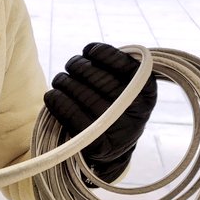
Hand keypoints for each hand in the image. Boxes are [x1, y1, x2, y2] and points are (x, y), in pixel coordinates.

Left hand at [43, 42, 156, 181]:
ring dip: (64, 82)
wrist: (115, 149)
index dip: (102, 53)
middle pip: (99, 79)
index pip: (124, 65)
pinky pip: (72, 115)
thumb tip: (90, 51)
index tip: (88, 50)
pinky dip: (57, 102)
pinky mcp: (98, 145)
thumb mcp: (127, 87)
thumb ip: (117, 68)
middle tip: (70, 65)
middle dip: (79, 66)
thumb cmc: (116, 107)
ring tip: (60, 80)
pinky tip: (52, 95)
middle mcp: (137, 110)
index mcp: (147, 92)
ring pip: (83, 94)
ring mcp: (119, 129)